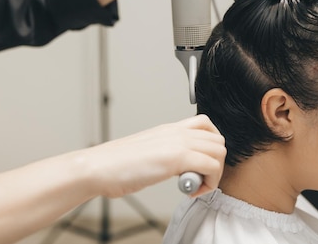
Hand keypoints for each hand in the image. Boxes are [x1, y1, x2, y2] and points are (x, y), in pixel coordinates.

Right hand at [81, 115, 225, 197]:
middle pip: (218, 140)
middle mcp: (176, 132)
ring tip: (194, 186)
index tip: (200, 166)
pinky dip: (208, 183)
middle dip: (215, 164)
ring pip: (219, 152)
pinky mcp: (176, 157)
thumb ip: (168, 156)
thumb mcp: (149, 153)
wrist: (97, 168)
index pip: (206, 126)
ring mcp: (178, 142)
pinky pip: (212, 167)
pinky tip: (188, 191)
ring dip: (213, 173)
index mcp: (170, 129)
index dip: (210, 148)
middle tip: (199, 180)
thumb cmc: (116, 166)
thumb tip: (181, 170)